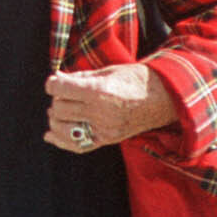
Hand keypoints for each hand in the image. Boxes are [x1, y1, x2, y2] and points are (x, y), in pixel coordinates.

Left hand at [45, 63, 180, 151]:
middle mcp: (100, 112)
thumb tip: (56, 79)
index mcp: (99, 91)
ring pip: (63, 128)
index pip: (60, 89)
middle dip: (57, 99)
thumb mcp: (108, 71)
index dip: (52, 83)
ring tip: (62, 111)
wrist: (165, 97)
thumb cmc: (137, 79)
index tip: (55, 81)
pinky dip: (60, 140)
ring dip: (57, 119)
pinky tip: (51, 135)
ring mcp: (104, 129)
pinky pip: (77, 146)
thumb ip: (80, 77)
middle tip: (64, 94)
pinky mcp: (108, 140)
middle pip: (59, 108)